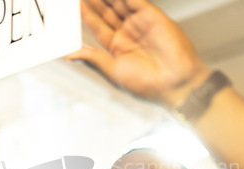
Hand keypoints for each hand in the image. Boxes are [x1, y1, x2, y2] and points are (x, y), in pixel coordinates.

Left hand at [69, 0, 210, 107]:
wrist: (174, 85)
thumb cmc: (146, 85)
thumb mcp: (113, 72)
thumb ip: (93, 59)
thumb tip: (69, 56)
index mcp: (118, 48)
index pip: (97, 25)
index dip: (85, 13)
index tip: (71, 4)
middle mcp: (129, 34)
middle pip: (106, 10)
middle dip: (93, 0)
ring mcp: (140, 23)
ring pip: (118, 2)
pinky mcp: (152, 15)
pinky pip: (134, 0)